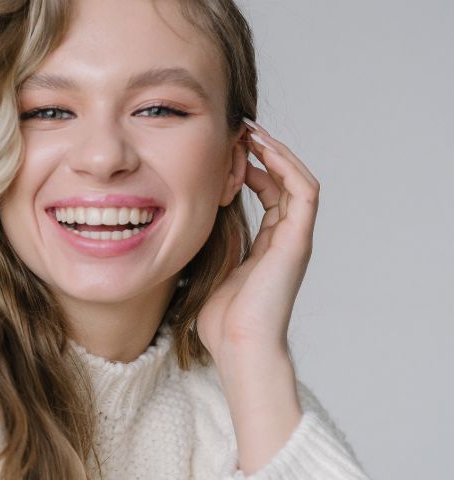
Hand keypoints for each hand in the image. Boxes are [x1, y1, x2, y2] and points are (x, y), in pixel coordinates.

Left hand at [195, 118, 320, 367]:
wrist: (240, 348)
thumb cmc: (222, 323)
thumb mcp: (207, 274)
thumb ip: (205, 249)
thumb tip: (177, 229)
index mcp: (268, 247)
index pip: (268, 194)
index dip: (251, 168)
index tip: (226, 150)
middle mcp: (286, 240)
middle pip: (284, 182)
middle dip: (264, 154)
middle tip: (239, 131)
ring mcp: (295, 239)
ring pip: (298, 180)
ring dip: (277, 153)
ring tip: (252, 133)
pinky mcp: (298, 240)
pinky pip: (304, 190)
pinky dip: (287, 165)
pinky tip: (262, 150)